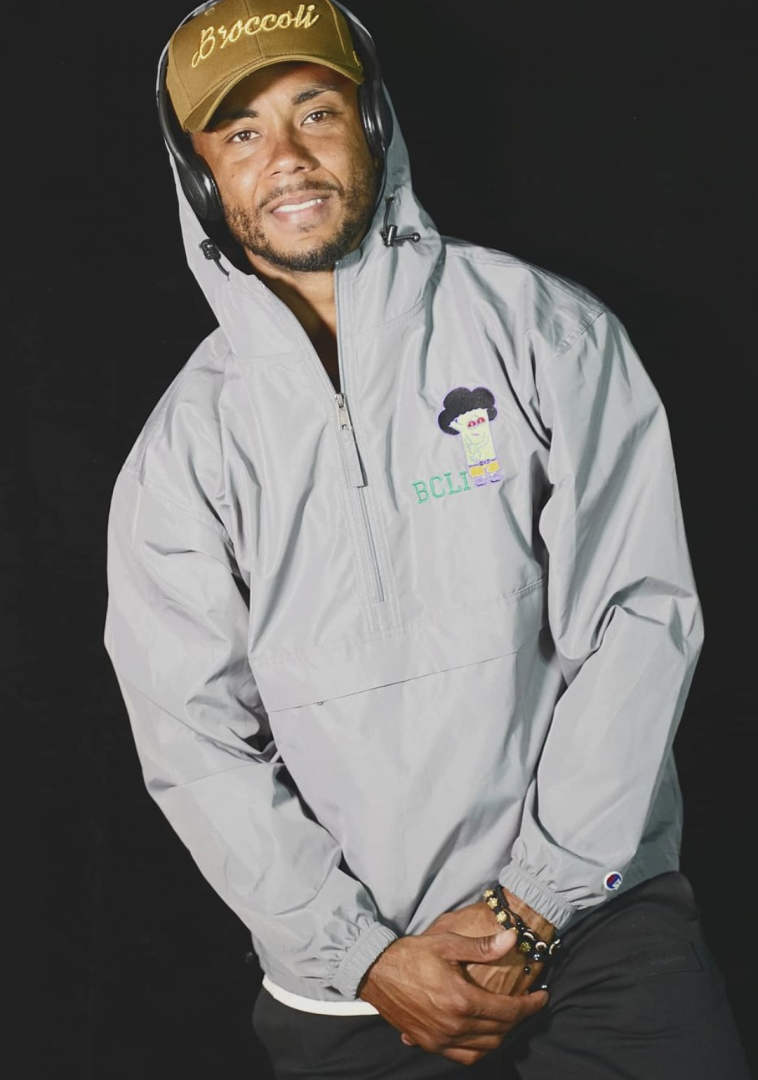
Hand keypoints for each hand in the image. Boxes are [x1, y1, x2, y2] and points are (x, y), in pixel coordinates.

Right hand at [397, 897, 555, 1051]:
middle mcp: (454, 1026)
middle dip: (518, 1018)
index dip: (530, 1006)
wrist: (376, 972)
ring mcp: (440, 1039)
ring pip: (484, 1048)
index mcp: (462, 1000)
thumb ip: (482, 946)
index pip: (509, 1011)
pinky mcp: (429, 1044)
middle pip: (500, 1031)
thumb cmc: (411, 954)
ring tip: (507, 1018)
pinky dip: (479, 1049)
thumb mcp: (447, 943)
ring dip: (501, 1035)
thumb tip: (512, 938)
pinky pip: (463, 1056)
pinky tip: (483, 1035)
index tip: (542, 997)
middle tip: (526, 1004)